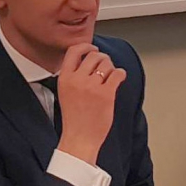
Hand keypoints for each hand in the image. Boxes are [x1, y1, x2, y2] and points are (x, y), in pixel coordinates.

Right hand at [55, 44, 126, 165]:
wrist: (79, 139)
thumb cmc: (74, 119)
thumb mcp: (66, 92)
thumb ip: (74, 76)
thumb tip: (90, 60)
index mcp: (65, 78)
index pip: (74, 51)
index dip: (86, 46)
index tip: (92, 48)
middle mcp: (77, 80)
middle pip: (94, 55)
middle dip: (102, 59)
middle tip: (105, 66)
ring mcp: (92, 86)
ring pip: (107, 63)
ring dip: (111, 68)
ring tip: (110, 76)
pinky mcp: (106, 94)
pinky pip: (118, 74)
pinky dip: (121, 74)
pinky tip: (119, 79)